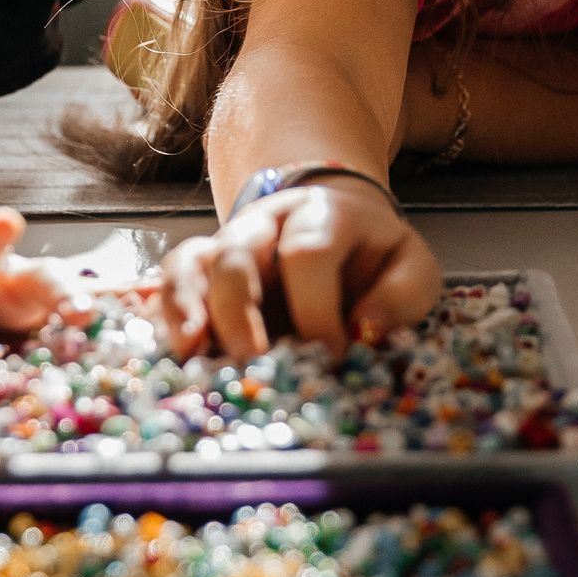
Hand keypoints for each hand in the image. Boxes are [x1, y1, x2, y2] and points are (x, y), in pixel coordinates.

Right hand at [159, 180, 440, 359]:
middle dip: (239, 310)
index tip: (330, 355)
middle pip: (238, 253)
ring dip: (188, 307)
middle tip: (250, 360)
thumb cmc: (373, 257)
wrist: (337, 224)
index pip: (309, 253)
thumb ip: (401, 296)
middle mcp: (267, 223)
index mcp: (324, 215)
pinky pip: (173, 277)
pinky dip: (166, 310)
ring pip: (195, 262)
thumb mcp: (410, 267)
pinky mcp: (206, 268)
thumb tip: (367, 331)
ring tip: (191, 352)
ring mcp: (230, 242)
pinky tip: (173, 347)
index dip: (315, 307)